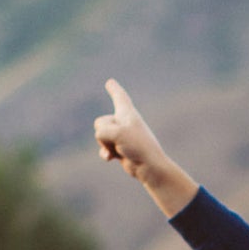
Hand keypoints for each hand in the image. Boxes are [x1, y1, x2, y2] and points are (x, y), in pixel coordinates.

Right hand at [93, 79, 197, 216]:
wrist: (149, 167)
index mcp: (127, 113)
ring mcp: (121, 136)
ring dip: (107, 145)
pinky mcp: (119, 149)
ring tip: (122, 149)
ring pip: (100, 136)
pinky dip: (105, 153)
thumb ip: (102, 132)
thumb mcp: (115, 132)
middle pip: (100, 122)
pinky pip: (103, 148)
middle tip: (123, 140)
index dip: (114, 89)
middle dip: (105, 133)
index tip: (110, 82)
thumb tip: (104, 149)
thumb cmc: (137, 146)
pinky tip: (111, 158)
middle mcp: (124, 122)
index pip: (120, 97)